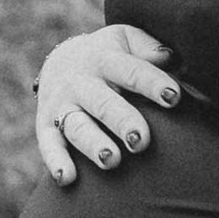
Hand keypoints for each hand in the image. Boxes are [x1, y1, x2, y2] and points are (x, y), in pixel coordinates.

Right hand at [35, 23, 179, 184]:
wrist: (59, 60)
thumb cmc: (110, 55)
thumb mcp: (125, 39)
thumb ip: (148, 47)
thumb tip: (169, 57)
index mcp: (105, 59)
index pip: (131, 71)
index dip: (152, 83)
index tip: (173, 97)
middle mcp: (81, 83)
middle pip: (103, 103)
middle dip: (122, 121)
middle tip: (141, 140)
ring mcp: (61, 105)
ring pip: (77, 127)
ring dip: (94, 145)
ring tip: (112, 160)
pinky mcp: (45, 127)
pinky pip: (49, 145)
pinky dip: (56, 162)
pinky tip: (67, 177)